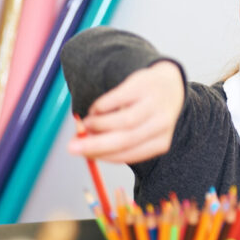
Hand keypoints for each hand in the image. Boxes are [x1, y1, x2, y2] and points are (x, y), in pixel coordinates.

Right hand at [67, 61, 184, 163]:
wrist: (167, 84)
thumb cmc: (148, 114)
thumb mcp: (140, 132)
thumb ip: (115, 142)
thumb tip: (85, 150)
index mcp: (161, 142)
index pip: (131, 154)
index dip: (105, 156)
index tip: (85, 155)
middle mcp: (162, 124)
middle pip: (126, 139)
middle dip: (95, 145)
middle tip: (72, 147)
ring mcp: (155, 104)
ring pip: (124, 121)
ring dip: (99, 125)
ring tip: (87, 124)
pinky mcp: (144, 85)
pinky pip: (119, 98)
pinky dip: (102, 106)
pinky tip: (97, 109)